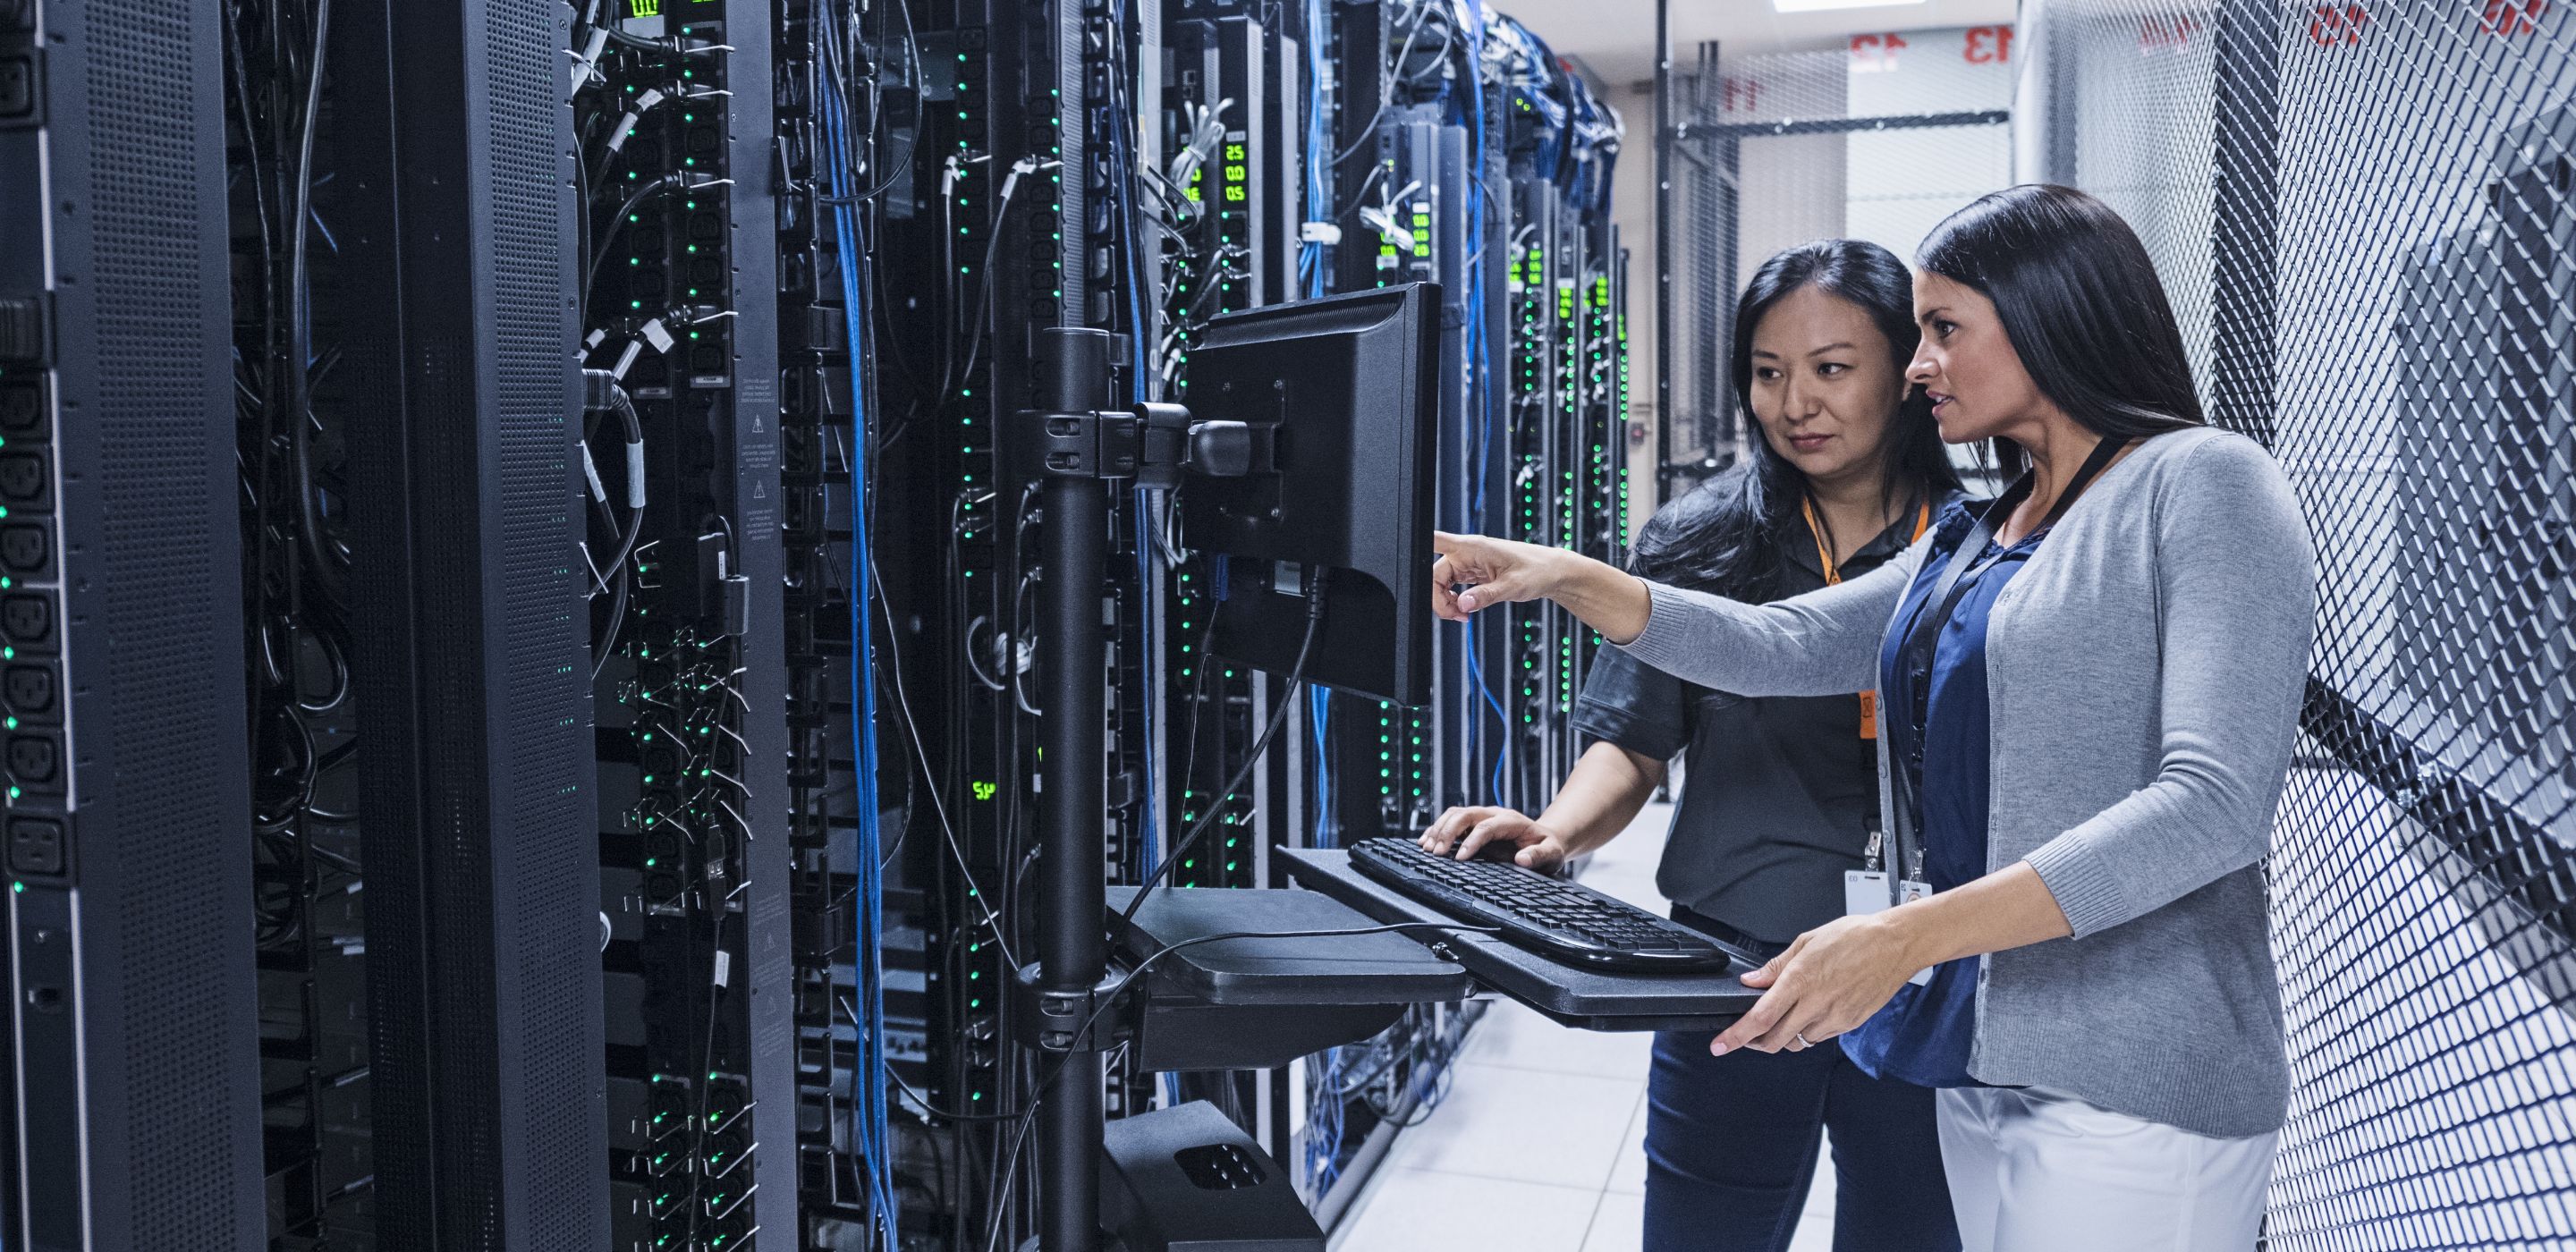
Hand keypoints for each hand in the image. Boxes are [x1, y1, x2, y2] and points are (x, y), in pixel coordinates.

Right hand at [1419, 806, 1574, 870]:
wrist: (1544, 839)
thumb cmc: (1547, 847)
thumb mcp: (1552, 854)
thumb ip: (1539, 856)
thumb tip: (1522, 859)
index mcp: (1512, 821)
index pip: (1486, 827)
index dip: (1471, 841)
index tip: (1460, 858)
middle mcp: (1494, 814)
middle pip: (1465, 814)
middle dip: (1448, 832)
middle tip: (1436, 853)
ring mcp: (1483, 816)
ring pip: (1455, 814)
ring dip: (1439, 829)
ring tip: (1427, 848)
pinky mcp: (1474, 823)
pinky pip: (1452, 820)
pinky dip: (1437, 829)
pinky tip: (1425, 841)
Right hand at [1432, 532, 1566, 621]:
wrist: (1551, 573)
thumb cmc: (1537, 570)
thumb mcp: (1512, 586)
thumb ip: (1485, 596)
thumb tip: (1462, 605)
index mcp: (1473, 547)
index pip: (1437, 541)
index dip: (1419, 548)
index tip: (1410, 560)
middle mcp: (1466, 553)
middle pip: (1434, 574)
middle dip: (1440, 599)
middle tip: (1458, 616)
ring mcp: (1468, 563)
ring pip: (1441, 583)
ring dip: (1447, 602)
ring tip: (1464, 615)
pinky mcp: (1473, 573)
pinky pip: (1453, 587)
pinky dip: (1456, 601)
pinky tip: (1466, 609)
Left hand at [1711, 913, 1927, 1055]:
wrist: (1896, 944)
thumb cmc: (1855, 937)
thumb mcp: (1807, 942)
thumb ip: (1776, 967)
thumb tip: (1752, 982)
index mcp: (1800, 980)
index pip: (1760, 1018)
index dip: (1736, 1036)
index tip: (1720, 1045)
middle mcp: (1816, 1003)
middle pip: (1774, 1040)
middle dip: (1755, 1043)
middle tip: (1747, 1036)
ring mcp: (1834, 1017)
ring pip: (1797, 1042)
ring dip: (1783, 1037)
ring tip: (1782, 1019)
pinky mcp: (1849, 1024)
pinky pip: (1820, 1038)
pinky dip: (1807, 1032)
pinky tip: (1810, 1015)